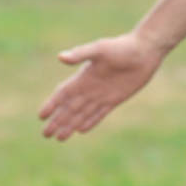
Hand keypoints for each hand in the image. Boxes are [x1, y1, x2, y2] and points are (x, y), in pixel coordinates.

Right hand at [39, 31, 166, 140]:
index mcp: (83, 76)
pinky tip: (81, 131)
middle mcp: (90, 87)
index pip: (63, 94)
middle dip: (57, 120)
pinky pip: (100, 114)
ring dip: (70, 125)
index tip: (40, 116)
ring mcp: (102, 94)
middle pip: (70, 108)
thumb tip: (60, 57)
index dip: (52, 104)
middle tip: (45, 134)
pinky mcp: (116, 99)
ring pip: (82, 113)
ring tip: (59, 138)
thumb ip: (80, 54)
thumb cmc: (122, 46)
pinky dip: (90, 122)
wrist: (145, 50)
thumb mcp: (100, 49)